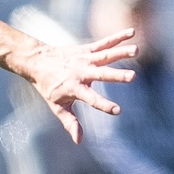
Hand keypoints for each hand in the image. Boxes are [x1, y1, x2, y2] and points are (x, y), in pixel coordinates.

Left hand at [12, 28, 139, 142]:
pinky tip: (132, 33)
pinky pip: (104, 43)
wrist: (37, 61)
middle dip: (116, 76)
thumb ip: (70, 122)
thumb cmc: (48, 86)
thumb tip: (79, 140)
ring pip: (105, 56)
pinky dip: (118, 37)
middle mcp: (81, 73)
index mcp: (74, 88)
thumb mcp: (57, 106)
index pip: (91, 99)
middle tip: (132, 77)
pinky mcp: (87, 50)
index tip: (117, 110)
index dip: (104, 105)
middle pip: (101, 75)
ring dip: (121, 52)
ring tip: (136, 50)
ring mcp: (85, 60)